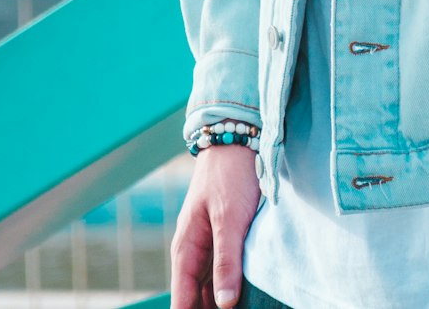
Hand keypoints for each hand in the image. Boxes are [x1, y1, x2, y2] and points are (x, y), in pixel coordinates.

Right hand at [170, 143, 261, 308]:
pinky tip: (246, 296)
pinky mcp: (225, 238)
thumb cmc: (230, 175)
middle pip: (196, 298)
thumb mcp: (230, 219)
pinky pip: (223, 272)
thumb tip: (223, 304)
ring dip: (222, 301)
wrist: (236, 137)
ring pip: (211, 287)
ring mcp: (209, 245)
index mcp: (186, 249)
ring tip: (245, 304)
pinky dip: (232, 286)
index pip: (182, 301)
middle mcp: (194, 251)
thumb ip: (226, 261)